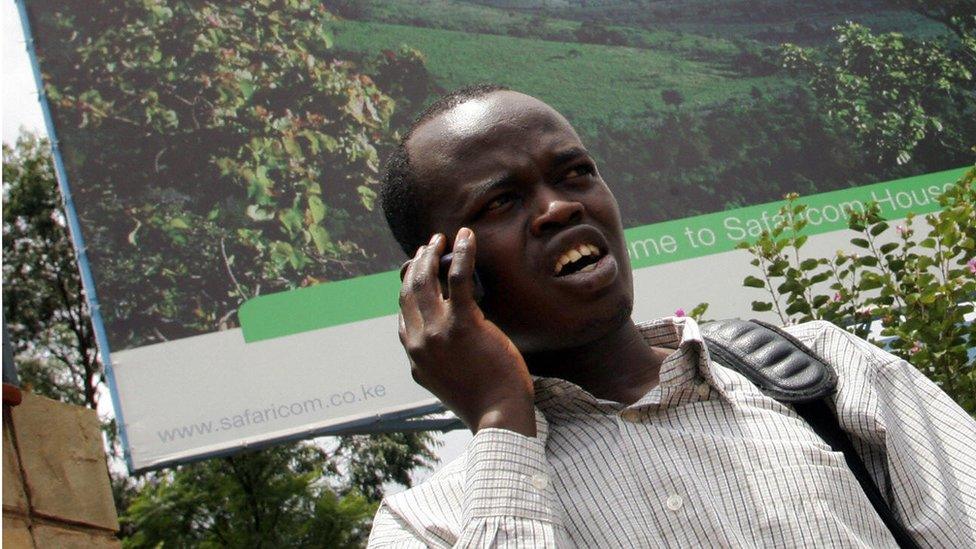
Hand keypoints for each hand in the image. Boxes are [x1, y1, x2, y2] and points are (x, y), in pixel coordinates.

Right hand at [399, 228, 535, 436]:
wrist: (498, 415)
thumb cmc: (481, 400)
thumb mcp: (444, 382)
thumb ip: (433, 362)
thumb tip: (429, 349)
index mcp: (414, 354)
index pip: (403, 310)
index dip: (409, 284)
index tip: (420, 268)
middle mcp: (418, 341)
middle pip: (410, 290)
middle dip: (417, 263)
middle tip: (430, 246)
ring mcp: (437, 332)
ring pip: (426, 280)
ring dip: (432, 254)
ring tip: (442, 239)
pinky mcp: (463, 324)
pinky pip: (458, 278)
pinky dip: (462, 253)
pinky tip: (466, 237)